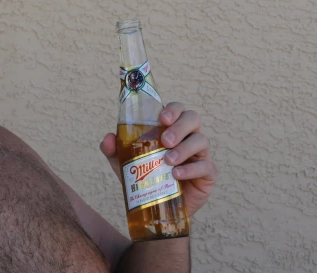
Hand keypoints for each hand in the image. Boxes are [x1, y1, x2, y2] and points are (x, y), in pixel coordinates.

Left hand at [99, 102, 217, 216]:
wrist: (158, 207)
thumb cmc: (145, 177)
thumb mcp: (125, 163)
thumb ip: (114, 149)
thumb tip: (108, 139)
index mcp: (171, 129)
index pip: (177, 109)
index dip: (172, 109)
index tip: (162, 118)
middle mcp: (188, 137)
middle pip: (193, 118)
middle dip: (180, 126)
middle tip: (165, 140)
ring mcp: (200, 154)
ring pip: (201, 140)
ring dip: (184, 149)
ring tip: (167, 161)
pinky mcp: (208, 173)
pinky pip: (206, 166)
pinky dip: (190, 169)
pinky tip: (176, 175)